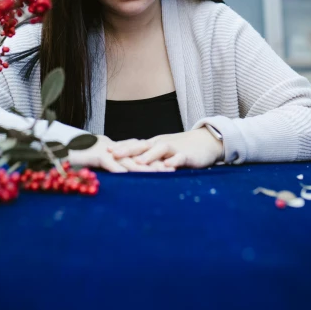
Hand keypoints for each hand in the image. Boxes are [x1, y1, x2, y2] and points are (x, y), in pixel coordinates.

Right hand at [69, 135, 174, 172]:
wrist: (63, 147)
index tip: (171, 168)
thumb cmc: (81, 156)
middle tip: (173, 170)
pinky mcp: (97, 155)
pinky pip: (111, 164)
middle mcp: (115, 149)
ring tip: (160, 175)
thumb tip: (125, 173)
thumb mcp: (100, 161)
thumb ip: (113, 165)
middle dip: (156, 165)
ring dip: (145, 168)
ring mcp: (107, 151)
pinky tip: (132, 177)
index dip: (154, 162)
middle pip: (139, 158)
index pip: (139, 157)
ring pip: (129, 161)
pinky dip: (121, 170)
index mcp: (117, 150)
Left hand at [109, 128, 223, 168]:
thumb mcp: (162, 154)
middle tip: (113, 154)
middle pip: (142, 145)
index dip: (120, 147)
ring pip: (160, 150)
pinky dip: (173, 161)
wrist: (205, 142)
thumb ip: (148, 159)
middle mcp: (161, 144)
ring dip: (149, 156)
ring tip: (137, 162)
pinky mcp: (187, 155)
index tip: (104, 150)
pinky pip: (180, 158)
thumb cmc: (180, 150)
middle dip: (127, 149)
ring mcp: (174, 148)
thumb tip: (129, 167)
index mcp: (153, 144)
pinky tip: (168, 166)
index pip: (134, 144)